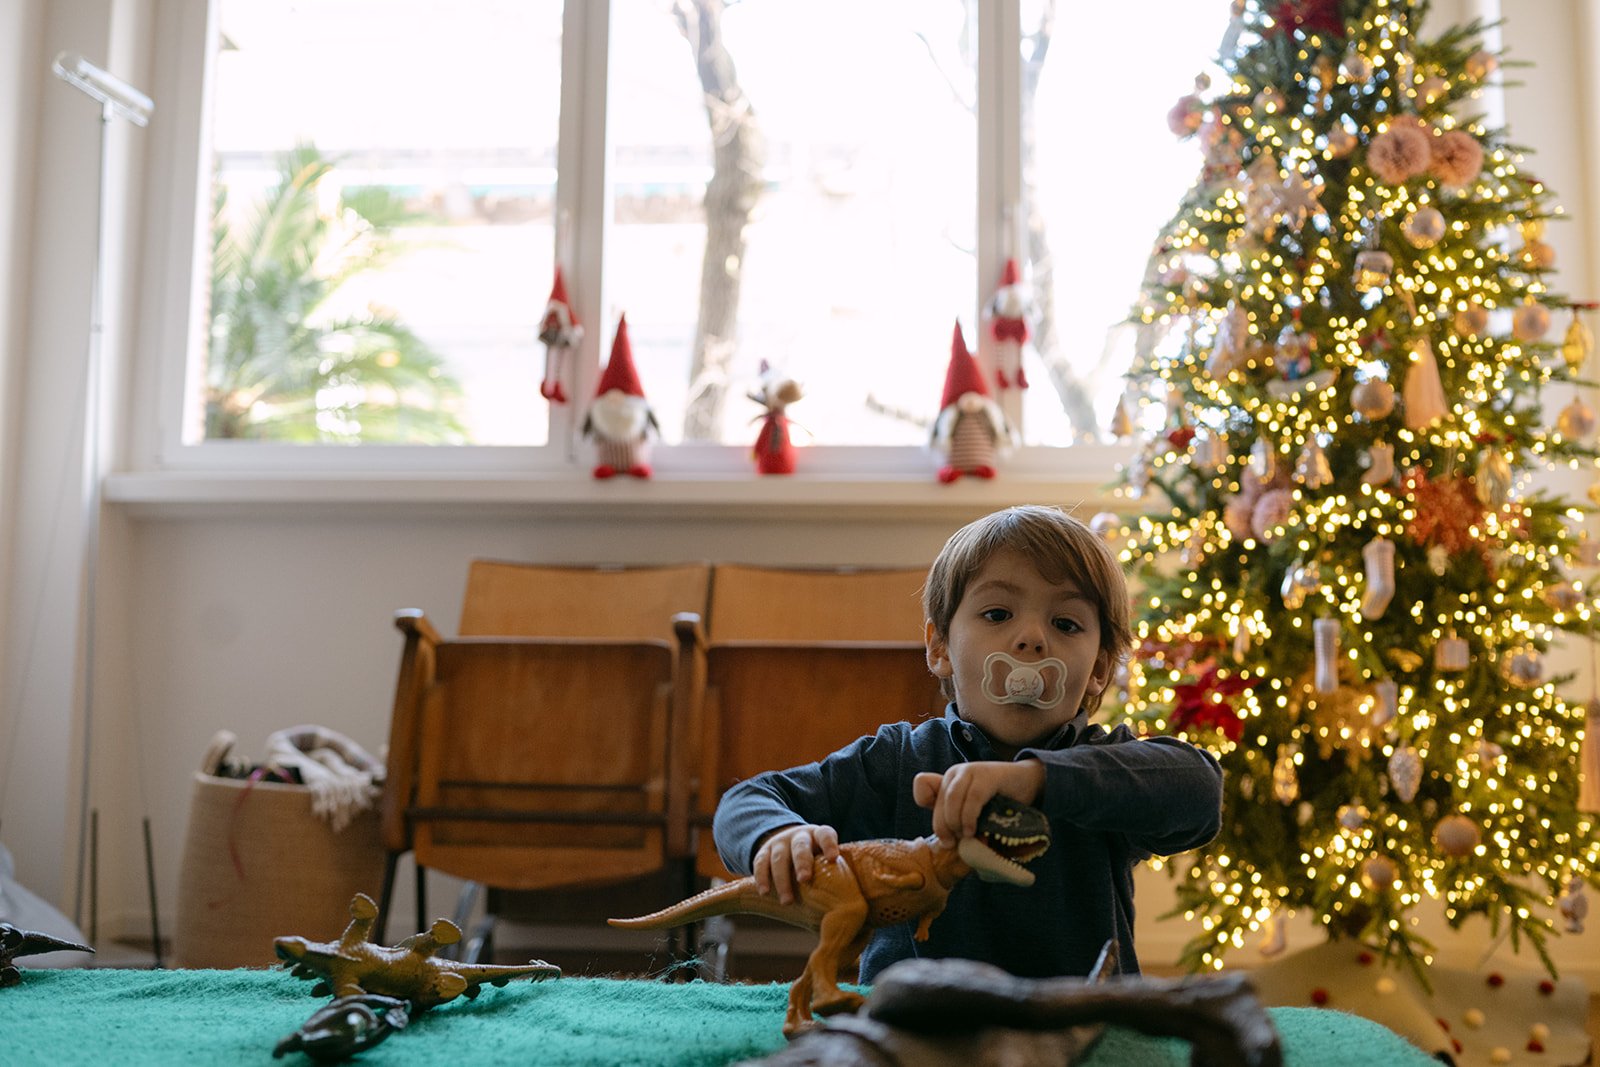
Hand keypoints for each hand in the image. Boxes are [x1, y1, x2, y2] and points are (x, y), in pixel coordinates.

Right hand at [752, 823, 839, 904]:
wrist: (789, 843)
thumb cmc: (816, 859)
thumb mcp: (825, 859)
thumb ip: (836, 874)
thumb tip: (853, 907)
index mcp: (818, 835)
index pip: (825, 835)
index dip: (829, 845)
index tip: (833, 858)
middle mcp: (799, 836)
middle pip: (800, 846)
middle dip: (802, 862)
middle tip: (804, 880)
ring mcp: (780, 842)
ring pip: (779, 857)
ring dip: (782, 879)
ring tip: (787, 901)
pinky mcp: (764, 851)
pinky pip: (760, 862)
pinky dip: (762, 877)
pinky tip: (765, 892)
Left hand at [913, 760, 1044, 847]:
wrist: (1027, 782)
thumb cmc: (998, 801)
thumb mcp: (972, 811)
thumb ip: (957, 821)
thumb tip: (944, 847)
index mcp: (947, 781)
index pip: (922, 786)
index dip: (926, 806)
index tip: (943, 825)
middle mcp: (954, 773)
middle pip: (938, 802)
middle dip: (944, 827)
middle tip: (954, 843)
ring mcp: (970, 771)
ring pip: (952, 799)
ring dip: (956, 823)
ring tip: (967, 836)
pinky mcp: (987, 774)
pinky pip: (973, 798)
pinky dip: (970, 817)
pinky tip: (974, 829)